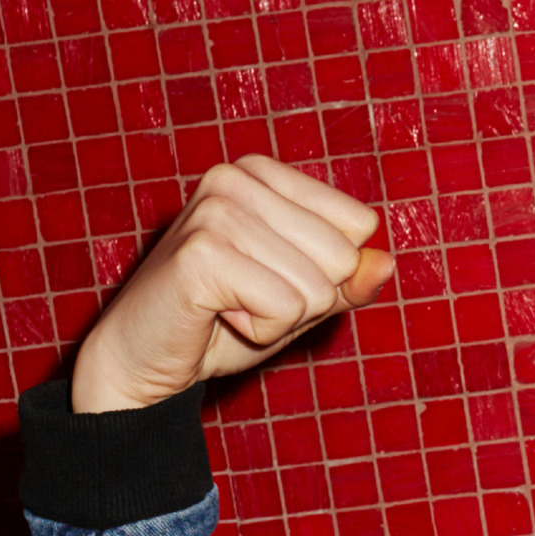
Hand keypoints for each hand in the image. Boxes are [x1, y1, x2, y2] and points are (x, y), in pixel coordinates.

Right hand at [71, 155, 394, 411]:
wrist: (146, 361)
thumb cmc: (226, 324)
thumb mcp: (302, 299)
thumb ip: (349, 281)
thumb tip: (388, 262)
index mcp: (263, 174)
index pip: (360, 223)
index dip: (329, 271)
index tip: (271, 276)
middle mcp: (236, 178)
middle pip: (344, 256)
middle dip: (307, 297)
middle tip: (247, 298)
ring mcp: (216, 211)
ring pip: (318, 286)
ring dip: (282, 316)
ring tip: (230, 306)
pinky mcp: (203, 253)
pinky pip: (288, 307)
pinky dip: (263, 330)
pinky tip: (218, 316)